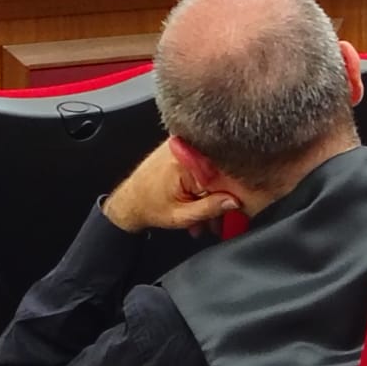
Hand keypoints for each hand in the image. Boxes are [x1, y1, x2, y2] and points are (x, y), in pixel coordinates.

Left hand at [102, 140, 238, 234]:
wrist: (129, 202)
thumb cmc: (148, 208)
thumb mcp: (181, 216)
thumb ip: (209, 208)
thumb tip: (235, 202)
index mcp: (187, 163)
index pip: (225, 175)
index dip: (233, 195)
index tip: (238, 209)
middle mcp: (187, 148)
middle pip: (219, 172)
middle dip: (221, 198)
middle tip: (219, 219)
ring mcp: (185, 146)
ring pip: (212, 171)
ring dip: (212, 194)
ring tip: (205, 217)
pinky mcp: (183, 149)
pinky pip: (203, 166)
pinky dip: (204, 184)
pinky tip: (199, 201)